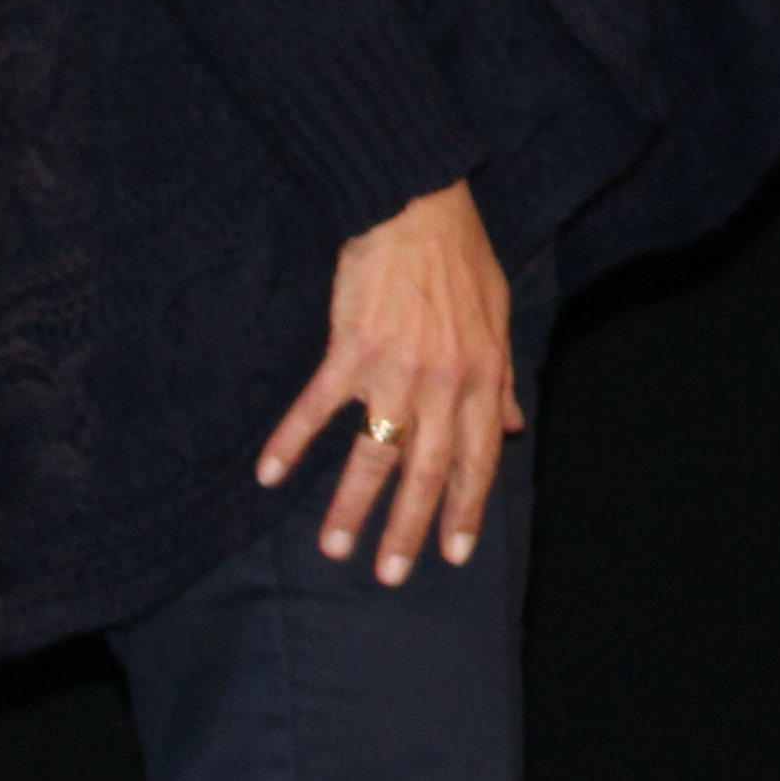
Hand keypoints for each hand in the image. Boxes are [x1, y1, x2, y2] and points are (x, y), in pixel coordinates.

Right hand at [257, 182, 522, 581]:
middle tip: (390, 575)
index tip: (452, 554)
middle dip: (407, 529)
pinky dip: (290, 441)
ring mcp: (394, 370)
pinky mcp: (349, 349)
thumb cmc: (461, 256)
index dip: (464, 510)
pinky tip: (268, 474)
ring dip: (351, 505)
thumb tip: (511, 429)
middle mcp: (442, 383)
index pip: (477, 460)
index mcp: (483, 377)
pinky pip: (316, 408)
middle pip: (425, 472)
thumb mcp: (499, 317)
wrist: (416, 205)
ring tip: (333, 547)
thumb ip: (503, 379)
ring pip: (372, 454)